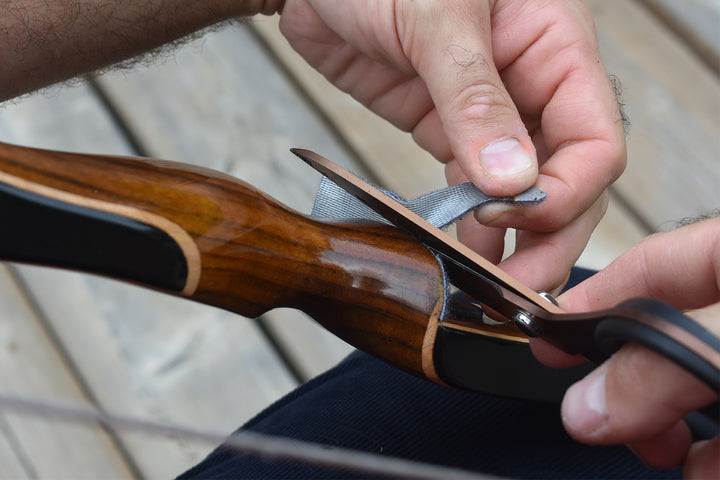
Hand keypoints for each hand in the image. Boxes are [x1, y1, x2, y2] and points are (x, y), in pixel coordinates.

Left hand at [278, 0, 626, 291]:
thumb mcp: (435, 19)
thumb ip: (475, 98)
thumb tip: (514, 180)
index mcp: (554, 45)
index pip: (595, 137)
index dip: (567, 190)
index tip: (515, 217)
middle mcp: (532, 84)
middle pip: (570, 175)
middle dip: (551, 233)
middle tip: (518, 284)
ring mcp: (490, 112)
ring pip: (526, 190)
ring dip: (516, 239)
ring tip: (493, 282)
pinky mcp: (448, 130)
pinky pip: (474, 184)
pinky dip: (475, 222)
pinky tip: (468, 249)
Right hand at [533, 218, 719, 477]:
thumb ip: (661, 368)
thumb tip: (590, 404)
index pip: (651, 264)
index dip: (595, 301)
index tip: (552, 340)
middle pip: (667, 332)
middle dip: (632, 382)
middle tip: (604, 415)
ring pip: (697, 384)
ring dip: (671, 431)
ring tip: (664, 456)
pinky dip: (713, 454)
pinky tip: (705, 471)